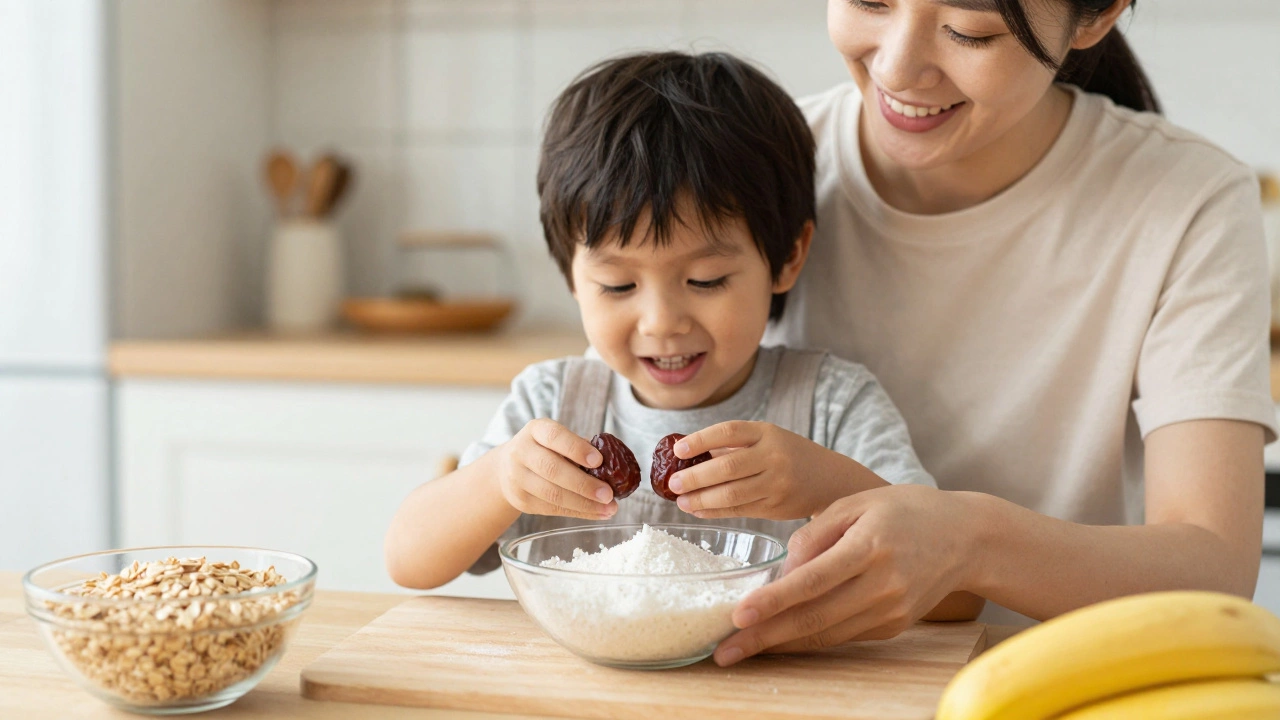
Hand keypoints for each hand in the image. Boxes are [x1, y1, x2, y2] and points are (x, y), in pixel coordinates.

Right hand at [492, 418, 617, 519]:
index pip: (554, 436)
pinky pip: (552, 509)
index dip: (576, 448)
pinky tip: (597, 512)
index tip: (599, 460)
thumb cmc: (545, 450)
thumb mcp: (557, 440)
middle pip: (552, 469)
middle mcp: (522, 451)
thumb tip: (614, 464)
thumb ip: (581, 447)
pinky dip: (578, 512)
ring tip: (609, 508)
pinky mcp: (521, 500)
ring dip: (584, 504)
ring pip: (552, 494)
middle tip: (608, 494)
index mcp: (535, 430)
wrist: (507, 467)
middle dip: (584, 484)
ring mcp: (518, 478)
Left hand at [668, 421, 884, 520]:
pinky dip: (715, 511)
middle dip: (696, 477)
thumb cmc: (789, 455)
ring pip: (732, 493)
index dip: (701, 439)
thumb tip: (688, 455)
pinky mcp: (776, 507)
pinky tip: (698, 509)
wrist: (829, 479)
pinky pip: (739, 510)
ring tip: (681, 501)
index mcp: (767, 433)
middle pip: (727, 467)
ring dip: (701, 499)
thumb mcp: (768, 439)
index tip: (679, 448)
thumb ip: (734, 446)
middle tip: (674, 483)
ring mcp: (776, 483)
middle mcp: (773, 457)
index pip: (728, 432)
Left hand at [712, 485, 975, 665]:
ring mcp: (891, 610)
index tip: (738, 615)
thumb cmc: (906, 510)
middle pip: (814, 618)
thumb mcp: (857, 503)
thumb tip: (781, 571)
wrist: (966, 537)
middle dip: (764, 638)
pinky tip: (778, 641)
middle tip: (724, 651)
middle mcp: (883, 585)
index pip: (812, 581)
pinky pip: (842, 637)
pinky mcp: (894, 626)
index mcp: (870, 547)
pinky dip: (807, 641)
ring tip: (741, 651)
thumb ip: (815, 533)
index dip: (773, 601)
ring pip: (825, 635)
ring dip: (780, 646)